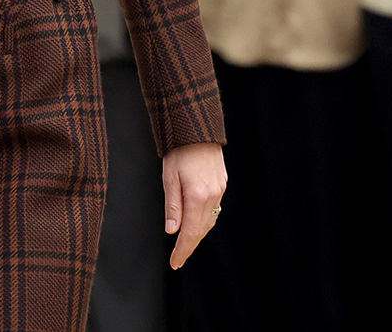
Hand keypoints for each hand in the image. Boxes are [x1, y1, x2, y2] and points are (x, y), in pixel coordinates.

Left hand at [162, 142, 226, 268]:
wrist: (197, 129)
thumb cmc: (179, 151)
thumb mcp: (169, 178)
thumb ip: (172, 206)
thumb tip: (172, 231)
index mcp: (197, 196)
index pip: (190, 232)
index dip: (182, 250)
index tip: (175, 263)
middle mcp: (212, 195)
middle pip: (201, 230)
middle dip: (189, 246)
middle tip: (178, 259)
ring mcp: (220, 190)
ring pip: (209, 221)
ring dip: (198, 235)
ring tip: (185, 245)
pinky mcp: (222, 184)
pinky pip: (214, 209)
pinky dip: (204, 221)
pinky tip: (197, 223)